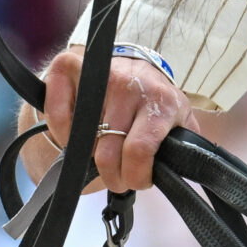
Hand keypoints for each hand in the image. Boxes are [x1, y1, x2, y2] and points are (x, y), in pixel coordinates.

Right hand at [23, 48, 196, 192]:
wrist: (137, 69)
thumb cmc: (156, 104)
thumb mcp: (179, 122)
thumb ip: (186, 147)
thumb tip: (190, 172)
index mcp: (160, 102)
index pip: (140, 151)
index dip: (134, 177)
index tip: (135, 180)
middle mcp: (129, 84)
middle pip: (106, 153)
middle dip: (111, 175)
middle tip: (116, 176)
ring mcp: (99, 73)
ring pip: (81, 137)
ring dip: (85, 155)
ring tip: (98, 153)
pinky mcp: (70, 65)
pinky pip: (55, 110)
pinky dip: (60, 130)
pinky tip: (73, 135)